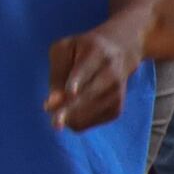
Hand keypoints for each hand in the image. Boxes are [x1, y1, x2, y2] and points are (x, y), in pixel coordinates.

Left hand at [44, 16, 144, 131]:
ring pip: (88, 113)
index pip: (86, 69)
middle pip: (88, 95)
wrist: (121, 51)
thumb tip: (53, 103)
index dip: (78, 81)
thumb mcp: (64, 50)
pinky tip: (71, 110)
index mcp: (97, 52)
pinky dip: (74, 121)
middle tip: (55, 123)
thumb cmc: (83, 50)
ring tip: (58, 107)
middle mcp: (112, 73)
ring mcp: (117, 92)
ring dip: (68, 116)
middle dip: (69, 109)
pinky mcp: (117, 109)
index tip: (71, 92)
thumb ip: (56, 74)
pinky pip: (89, 123)